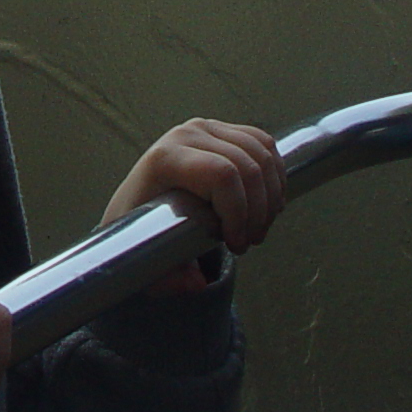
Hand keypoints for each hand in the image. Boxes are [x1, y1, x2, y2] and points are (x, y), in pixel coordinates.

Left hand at [102, 120, 285, 280]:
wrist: (136, 203)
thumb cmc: (140, 231)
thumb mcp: (145, 260)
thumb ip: (169, 279)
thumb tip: (197, 284)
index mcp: (165, 158)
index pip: (222, 175)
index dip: (239, 212)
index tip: (236, 244)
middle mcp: (186, 135)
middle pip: (248, 166)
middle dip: (258, 211)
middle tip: (250, 241)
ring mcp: (207, 127)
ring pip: (263, 155)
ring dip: (271, 197)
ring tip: (257, 228)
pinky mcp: (224, 129)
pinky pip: (265, 144)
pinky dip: (275, 176)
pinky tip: (267, 205)